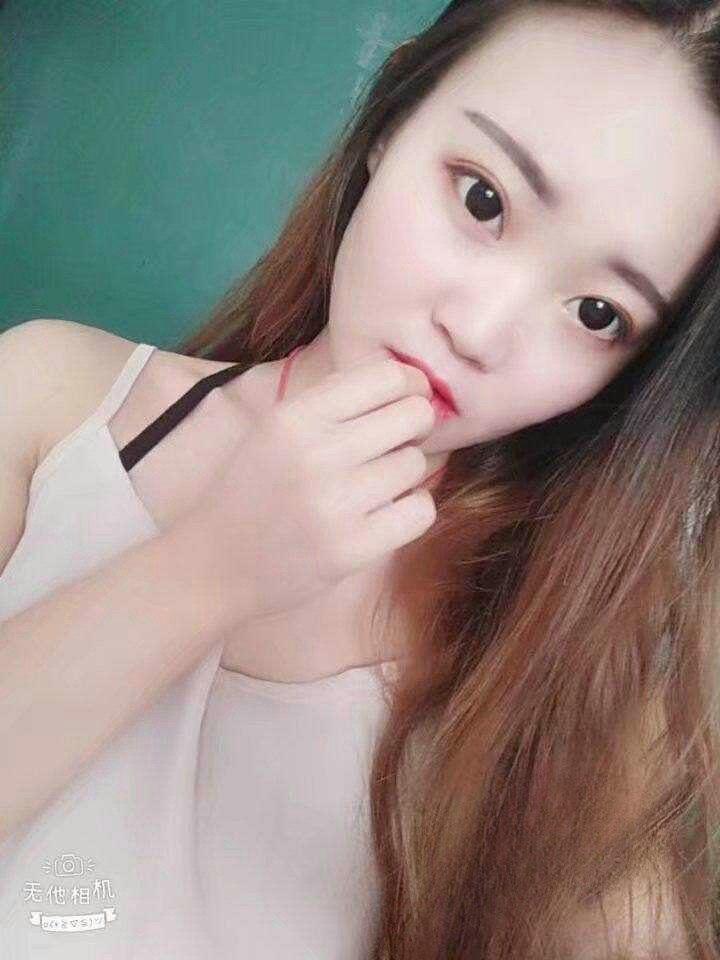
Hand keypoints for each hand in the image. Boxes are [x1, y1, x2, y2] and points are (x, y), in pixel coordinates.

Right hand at [174, 356, 436, 622]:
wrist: (214, 565)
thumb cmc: (252, 491)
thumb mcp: (275, 429)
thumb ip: (333, 404)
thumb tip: (410, 383)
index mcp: (294, 416)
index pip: (386, 376)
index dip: (407, 387)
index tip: (402, 404)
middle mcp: (315, 454)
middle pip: (412, 415)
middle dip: (414, 428)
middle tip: (397, 444)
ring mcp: (334, 504)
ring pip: (416, 464)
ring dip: (407, 473)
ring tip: (379, 485)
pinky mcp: (351, 550)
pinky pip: (419, 511)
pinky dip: (412, 509)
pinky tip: (389, 512)